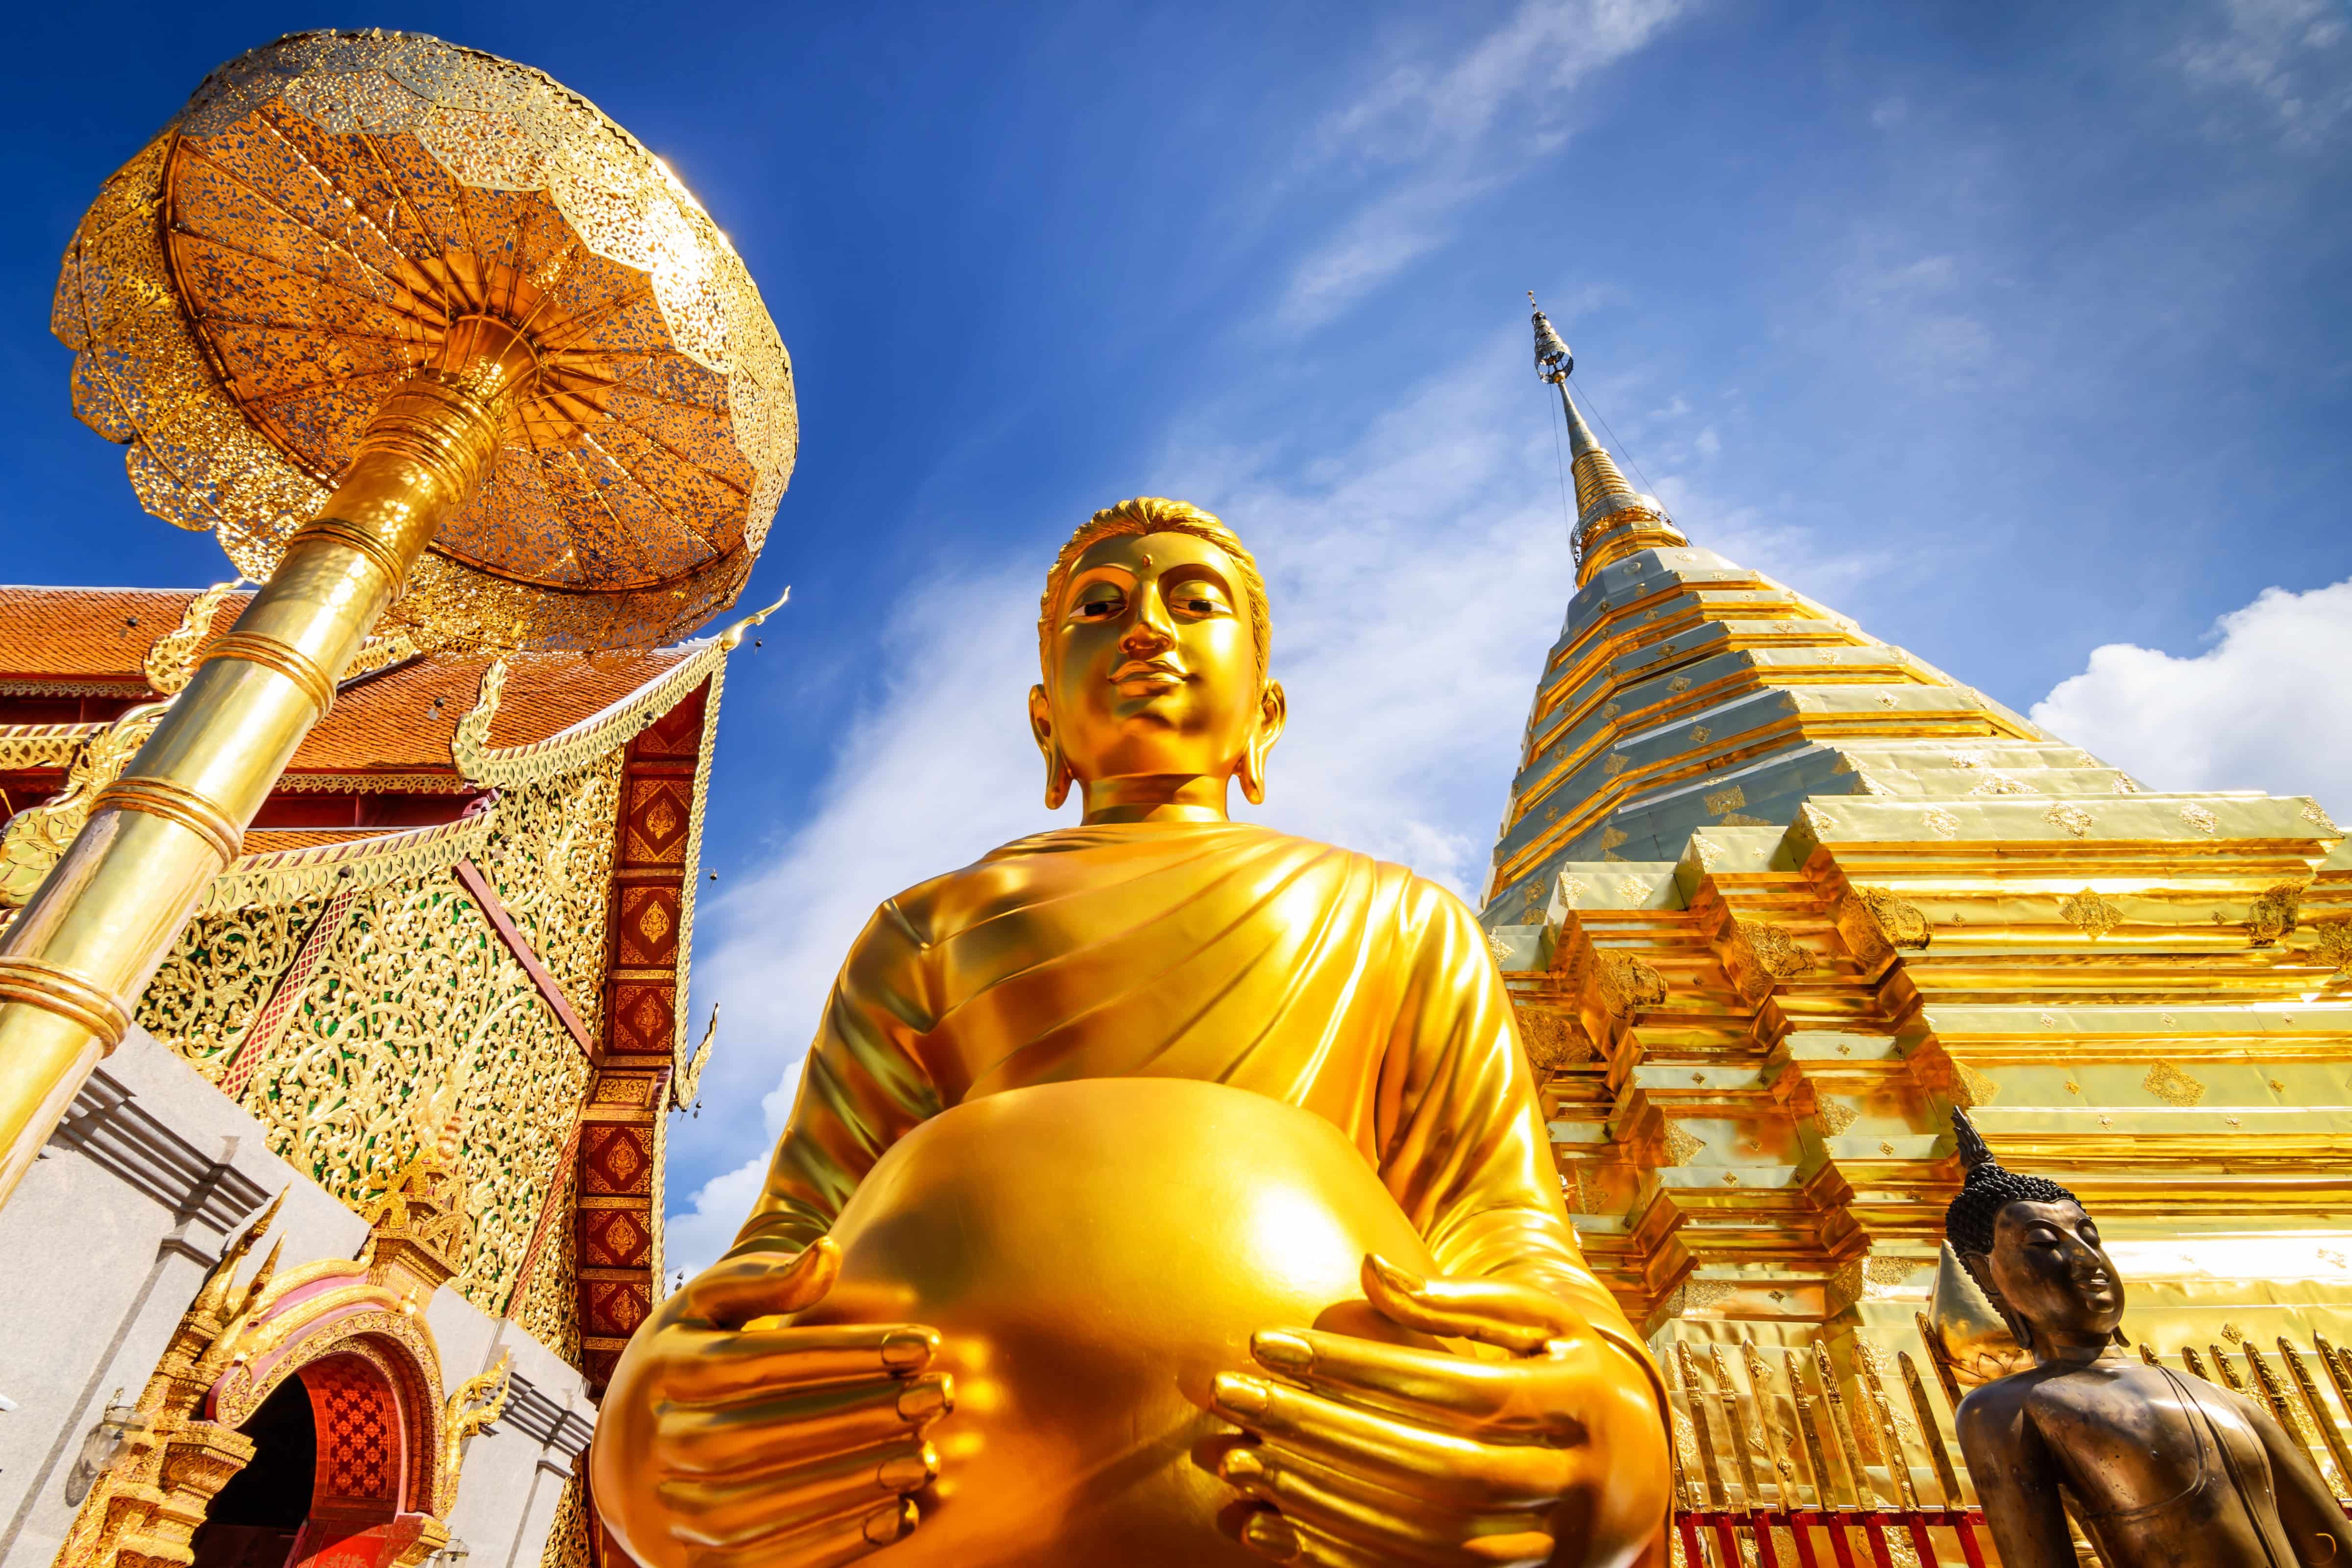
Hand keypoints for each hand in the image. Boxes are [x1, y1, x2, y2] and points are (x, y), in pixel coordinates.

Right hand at [590, 1240, 952, 1567]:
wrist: (630, 1448)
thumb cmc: (692, 1355)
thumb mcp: (710, 1306)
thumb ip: (766, 1280)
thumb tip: (827, 1253)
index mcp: (663, 1369)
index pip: (759, 1361)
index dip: (845, 1353)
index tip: (923, 1343)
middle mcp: (655, 1443)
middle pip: (760, 1434)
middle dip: (856, 1418)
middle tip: (934, 1400)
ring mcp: (666, 1510)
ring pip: (761, 1505)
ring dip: (850, 1485)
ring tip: (924, 1458)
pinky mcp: (690, 1564)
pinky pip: (762, 1562)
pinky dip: (832, 1546)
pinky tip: (897, 1515)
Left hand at [1210, 1255, 1668, 1567]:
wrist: (1637, 1479)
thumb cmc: (1571, 1375)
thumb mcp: (1544, 1324)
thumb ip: (1461, 1300)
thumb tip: (1370, 1269)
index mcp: (1583, 1399)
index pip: (1456, 1384)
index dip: (1361, 1365)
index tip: (1267, 1339)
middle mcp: (1572, 1480)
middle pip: (1435, 1464)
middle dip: (1322, 1429)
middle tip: (1231, 1394)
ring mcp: (1545, 1545)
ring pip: (1423, 1534)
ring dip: (1321, 1499)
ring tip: (1238, 1457)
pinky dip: (1336, 1558)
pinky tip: (1266, 1525)